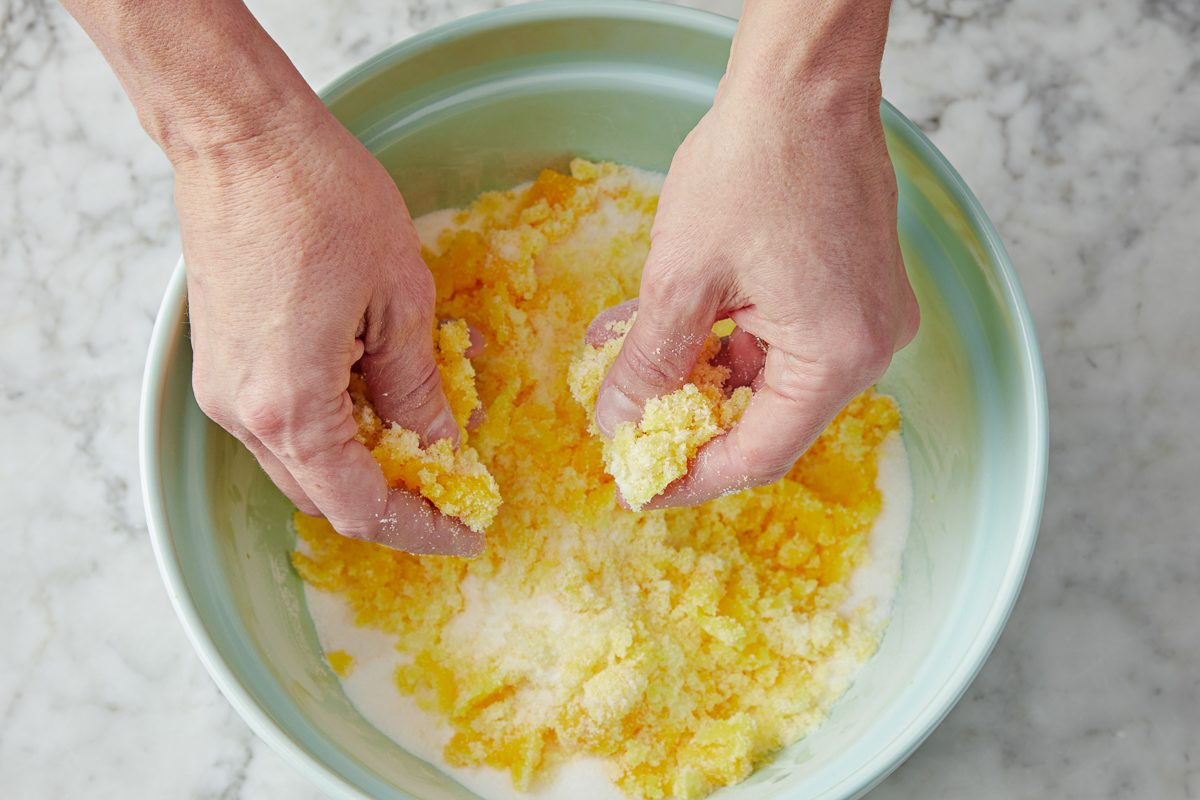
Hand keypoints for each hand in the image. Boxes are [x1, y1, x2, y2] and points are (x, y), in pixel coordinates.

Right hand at [180, 104, 482, 555]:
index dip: (420, 528)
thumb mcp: (399, 300)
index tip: (467, 530)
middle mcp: (244, 413)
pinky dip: (332, 430)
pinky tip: (377, 395)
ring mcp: (223, 388)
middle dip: (394, 500)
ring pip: (301, 465)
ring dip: (363, 465)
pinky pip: (280, 425)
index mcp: (291, 407)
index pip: (360, 507)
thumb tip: (444, 450)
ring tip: (424, 436)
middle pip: (325, 497)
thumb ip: (419, 390)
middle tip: (454, 488)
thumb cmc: (322, 200)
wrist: (243, 137)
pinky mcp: (219, 361)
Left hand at [591, 78, 918, 507]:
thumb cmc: (753, 164)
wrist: (804, 81)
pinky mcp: (851, 289)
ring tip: (625, 366)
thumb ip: (651, 360)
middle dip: (688, 423)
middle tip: (625, 427)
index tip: (639, 489)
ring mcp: (865, 316)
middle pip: (766, 421)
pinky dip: (723, 340)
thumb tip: (622, 421)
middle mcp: (866, 347)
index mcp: (837, 356)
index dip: (691, 478)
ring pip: (768, 379)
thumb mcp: (681, 275)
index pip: (759, 454)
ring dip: (696, 375)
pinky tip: (665, 328)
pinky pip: (782, 339)